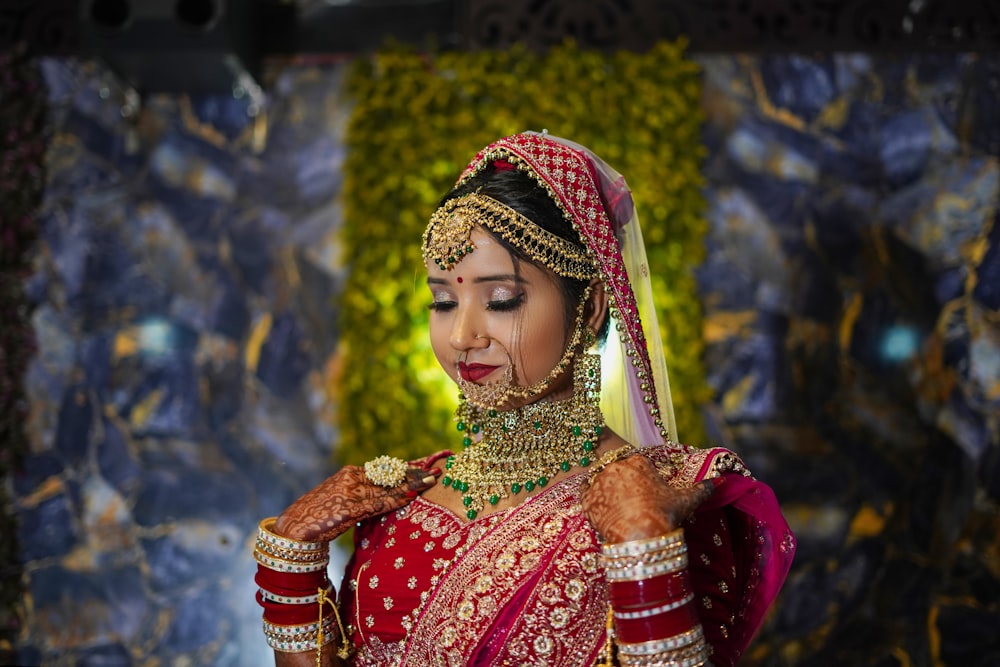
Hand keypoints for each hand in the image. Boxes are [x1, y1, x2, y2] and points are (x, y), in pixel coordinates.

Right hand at [274, 465, 439, 541]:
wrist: (294, 530)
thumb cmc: (319, 517)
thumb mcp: (342, 501)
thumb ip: (362, 496)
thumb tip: (385, 496)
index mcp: (350, 473)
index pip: (385, 468)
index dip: (407, 467)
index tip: (427, 464)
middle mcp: (351, 477)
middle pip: (390, 474)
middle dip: (415, 472)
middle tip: (437, 468)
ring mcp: (350, 491)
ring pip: (387, 486)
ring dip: (412, 483)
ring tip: (432, 479)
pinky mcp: (348, 508)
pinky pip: (378, 502)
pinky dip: (397, 499)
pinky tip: (412, 495)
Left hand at [581, 454, 718, 543]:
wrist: (640, 538)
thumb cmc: (664, 516)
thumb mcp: (686, 500)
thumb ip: (703, 487)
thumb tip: (720, 481)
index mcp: (638, 461)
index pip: (638, 464)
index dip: (643, 481)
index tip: (646, 495)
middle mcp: (615, 466)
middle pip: (618, 471)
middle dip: (623, 484)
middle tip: (632, 504)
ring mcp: (598, 482)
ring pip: (600, 481)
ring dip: (606, 491)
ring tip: (618, 509)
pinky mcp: (586, 499)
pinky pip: (584, 494)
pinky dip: (591, 500)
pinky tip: (600, 510)